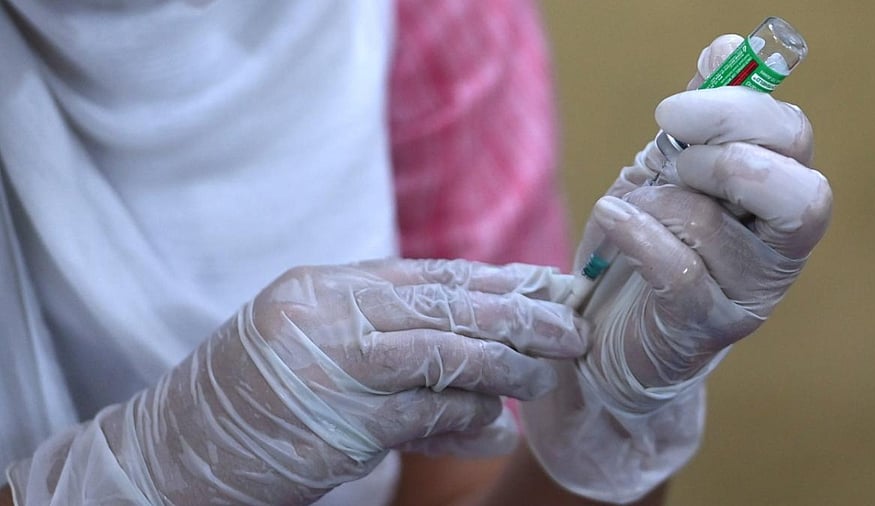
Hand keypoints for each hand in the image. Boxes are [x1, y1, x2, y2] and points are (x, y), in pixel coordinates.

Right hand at [8, 259, 586, 504]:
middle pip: (447, 302)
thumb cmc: (251, 393)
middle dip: (520, 313)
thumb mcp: (311, 339)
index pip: (431, 274)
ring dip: (506, 364)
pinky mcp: (335, 426)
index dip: (500, 279)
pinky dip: (468, 422)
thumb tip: (470, 330)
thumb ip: (382, 327)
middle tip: (573, 325)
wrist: (173, 450)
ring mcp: (331, 368)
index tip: (552, 283)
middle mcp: (329, 315)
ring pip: (444, 353)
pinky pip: (422, 417)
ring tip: (552, 373)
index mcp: (326, 286)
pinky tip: (500, 428)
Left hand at [522, 35, 831, 502]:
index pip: (791, 137)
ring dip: (653, 201)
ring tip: (627, 209)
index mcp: (775, 196)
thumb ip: (699, 119)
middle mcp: (778, 248)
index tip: (671, 107)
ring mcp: (748, 293)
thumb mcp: (668, 173)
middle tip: (669, 157)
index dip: (735, 108)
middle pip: (792, 188)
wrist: (606, 336)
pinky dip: (633, 232)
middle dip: (718, 156)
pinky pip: (677, 265)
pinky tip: (610, 226)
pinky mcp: (705, 327)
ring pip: (712, 223)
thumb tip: (725, 47)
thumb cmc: (644, 246)